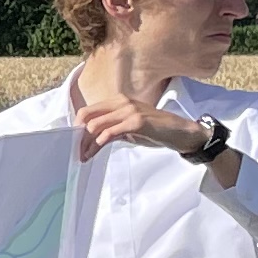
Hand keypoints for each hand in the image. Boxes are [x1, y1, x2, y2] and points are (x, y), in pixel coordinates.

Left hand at [71, 89, 195, 161]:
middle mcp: (121, 102)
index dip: (78, 126)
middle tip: (77, 151)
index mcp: (118, 101)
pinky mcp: (136, 121)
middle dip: (79, 135)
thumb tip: (94, 139)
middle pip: (87, 115)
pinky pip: (110, 132)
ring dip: (86, 143)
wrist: (181, 133)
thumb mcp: (129, 129)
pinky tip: (94, 152)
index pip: (89, 110)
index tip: (76, 142)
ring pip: (96, 125)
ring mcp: (129, 110)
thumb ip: (112, 130)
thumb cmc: (156, 131)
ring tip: (84, 156)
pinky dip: (98, 143)